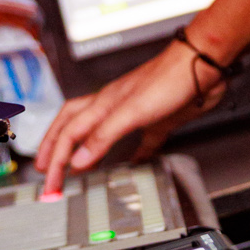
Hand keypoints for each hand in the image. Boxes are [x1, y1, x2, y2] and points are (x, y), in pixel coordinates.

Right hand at [34, 41, 225, 195]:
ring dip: (86, 150)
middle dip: (56, 149)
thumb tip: (77, 160)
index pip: (69, 135)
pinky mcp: (157, 120)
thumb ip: (103, 135)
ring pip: (101, 133)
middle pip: (75, 128)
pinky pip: (142, 141)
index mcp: (103, 104)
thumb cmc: (168, 79)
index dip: (55, 160)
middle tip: (46, 170)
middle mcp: (114, 107)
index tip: (49, 183)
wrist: (203, 66)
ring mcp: (135, 113)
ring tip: (76, 166)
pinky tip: (134, 162)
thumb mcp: (131, 111)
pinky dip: (135, 154)